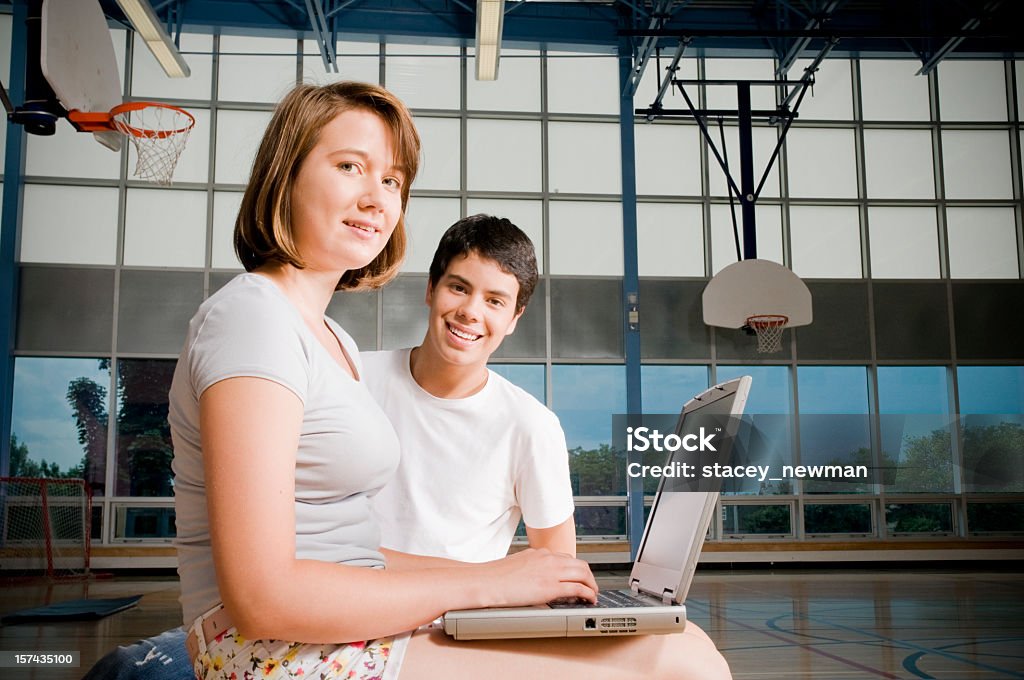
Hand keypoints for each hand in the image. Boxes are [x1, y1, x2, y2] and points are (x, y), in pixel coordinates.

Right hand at [477, 548, 598, 607]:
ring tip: (593, 594)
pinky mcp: (551, 586)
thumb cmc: (494, 577)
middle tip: (591, 586)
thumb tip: (533, 580)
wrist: (485, 581)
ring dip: (592, 584)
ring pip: (583, 573)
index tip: (578, 576)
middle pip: (579, 563)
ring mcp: (551, 571)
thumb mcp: (515, 567)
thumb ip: (529, 569)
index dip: (575, 569)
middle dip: (588, 575)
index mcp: (538, 553)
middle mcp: (548, 558)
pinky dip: (588, 593)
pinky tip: (589, 599)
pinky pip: (578, 588)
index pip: (566, 558)